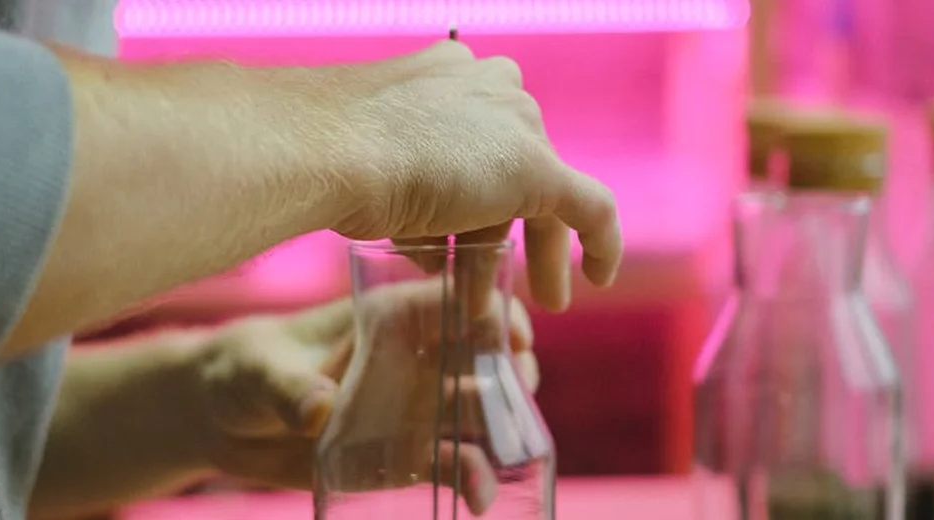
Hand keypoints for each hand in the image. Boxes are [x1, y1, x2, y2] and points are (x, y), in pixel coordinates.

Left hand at [184, 280, 537, 513]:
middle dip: (513, 373)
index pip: (456, 300)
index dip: (495, 310)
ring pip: (483, 409)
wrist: (222, 421)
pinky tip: (479, 496)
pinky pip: (457, 461)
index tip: (515, 339)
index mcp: (388, 317)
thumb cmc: (241, 370)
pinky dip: (475, 476)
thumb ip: (287, 387)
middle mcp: (416, 357)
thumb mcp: (257, 371)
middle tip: (517, 399)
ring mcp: (418, 406)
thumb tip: (319, 411)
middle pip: (486, 354)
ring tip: (504, 455)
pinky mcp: (409, 451)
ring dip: (504, 428)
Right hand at [255, 41, 621, 311]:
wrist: (332, 149)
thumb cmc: (331, 156)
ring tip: (493, 311)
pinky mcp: (539, 169)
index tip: (464, 232)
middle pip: (510, 172)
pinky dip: (602, 245)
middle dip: (503, 232)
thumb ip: (405, 180)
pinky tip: (601, 278)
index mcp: (450, 74)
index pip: (478, 142)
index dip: (474, 194)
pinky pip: (592, 210)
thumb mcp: (370, 161)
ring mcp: (518, 125)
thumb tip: (423, 233)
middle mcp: (492, 88)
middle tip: (499, 278)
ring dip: (513, 261)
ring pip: (534, 203)